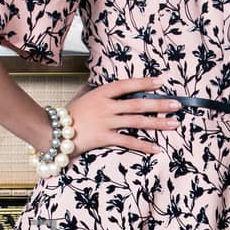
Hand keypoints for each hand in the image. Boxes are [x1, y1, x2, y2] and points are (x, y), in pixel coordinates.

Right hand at [61, 75, 180, 159]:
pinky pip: (128, 141)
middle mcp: (106, 106)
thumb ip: (99, 92)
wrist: (52, 131)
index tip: (161, 81)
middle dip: (159, 104)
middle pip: (137, 104)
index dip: (144, 83)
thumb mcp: (83, 96)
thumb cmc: (68, 115)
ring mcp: (105, 122)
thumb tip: (113, 88)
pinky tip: (156, 148)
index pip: (126, 85)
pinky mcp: (104, 137)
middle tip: (177, 104)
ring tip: (174, 124)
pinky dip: (143, 145)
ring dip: (157, 123)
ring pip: (137, 121)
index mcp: (101, 93)